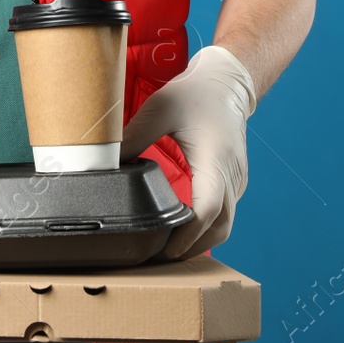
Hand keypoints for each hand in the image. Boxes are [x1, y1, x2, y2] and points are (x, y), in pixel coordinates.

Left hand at [121, 44, 256, 259]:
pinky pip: (225, 212)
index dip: (188, 235)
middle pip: (221, 227)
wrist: (227, 83)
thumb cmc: (194, 94)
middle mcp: (231, 173)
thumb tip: (107, 165)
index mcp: (214, 158)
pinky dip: (208, 228)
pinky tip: (184, 229)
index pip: (207, 209)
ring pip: (225, 224)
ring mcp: (236, 178)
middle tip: (160, 259)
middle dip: (193, 248)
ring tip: (168, 250)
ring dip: (201, 241)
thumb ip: (133, 138)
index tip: (165, 248)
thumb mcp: (159, 109)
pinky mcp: (234, 180)